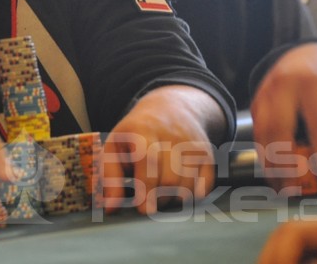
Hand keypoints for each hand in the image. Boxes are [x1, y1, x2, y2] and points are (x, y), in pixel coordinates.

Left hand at [102, 85, 221, 214]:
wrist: (171, 107)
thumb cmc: (136, 132)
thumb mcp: (115, 144)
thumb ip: (110, 176)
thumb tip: (110, 207)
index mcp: (143, 131)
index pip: (147, 161)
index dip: (146, 188)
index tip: (143, 209)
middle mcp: (171, 136)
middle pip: (169, 179)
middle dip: (159, 199)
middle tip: (150, 203)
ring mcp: (192, 145)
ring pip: (187, 185)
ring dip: (174, 199)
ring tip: (162, 195)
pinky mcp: (206, 155)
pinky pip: (203, 185)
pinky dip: (192, 196)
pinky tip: (179, 191)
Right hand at [250, 43, 316, 193]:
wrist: (306, 54)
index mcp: (312, 83)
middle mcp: (282, 86)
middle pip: (279, 130)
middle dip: (285, 164)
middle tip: (293, 190)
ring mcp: (264, 92)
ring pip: (261, 132)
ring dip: (268, 163)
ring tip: (279, 187)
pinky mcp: (255, 101)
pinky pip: (256, 130)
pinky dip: (263, 153)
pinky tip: (272, 170)